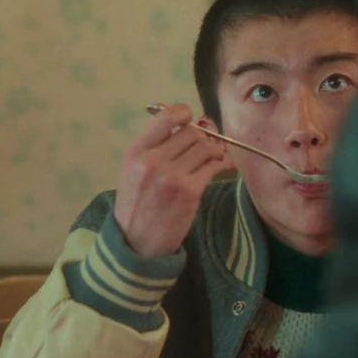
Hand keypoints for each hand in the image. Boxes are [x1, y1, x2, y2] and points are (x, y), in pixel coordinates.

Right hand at [113, 103, 229, 258]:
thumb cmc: (136, 205)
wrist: (136, 243)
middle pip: (191, 133)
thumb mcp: (133, 171)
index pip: (165, 118)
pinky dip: (222, 164)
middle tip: (206, 146)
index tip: (189, 120)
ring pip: (205, 148)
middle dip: (202, 138)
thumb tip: (186, 126)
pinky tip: (224, 166)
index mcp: (136, 152)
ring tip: (214, 158)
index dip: (183, 114)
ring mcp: (172, 176)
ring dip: (214, 151)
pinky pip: (213, 167)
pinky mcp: (190, 192)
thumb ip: (154, 148)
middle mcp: (153, 160)